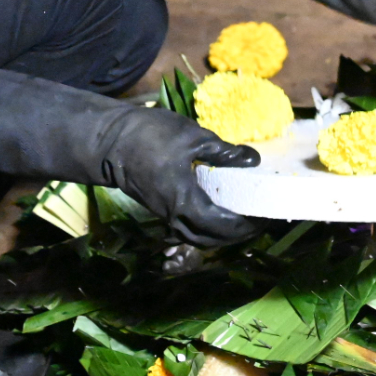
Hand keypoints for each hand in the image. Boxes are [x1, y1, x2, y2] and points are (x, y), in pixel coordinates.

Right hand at [93, 104, 263, 247]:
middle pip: (211, 239)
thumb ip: (224, 152)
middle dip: (238, 234)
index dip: (247, 224)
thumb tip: (253, 160)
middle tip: (259, 221)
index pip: (223, 225)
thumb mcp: (193, 137)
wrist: (110, 141)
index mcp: (185, 201)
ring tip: (242, 221)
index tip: (266, 216)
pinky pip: (188, 231)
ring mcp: (165, 216)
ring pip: (198, 239)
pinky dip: (206, 230)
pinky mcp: (160, 210)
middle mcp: (175, 216)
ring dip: (221, 235)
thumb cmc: (150, 136)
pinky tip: (218, 215)